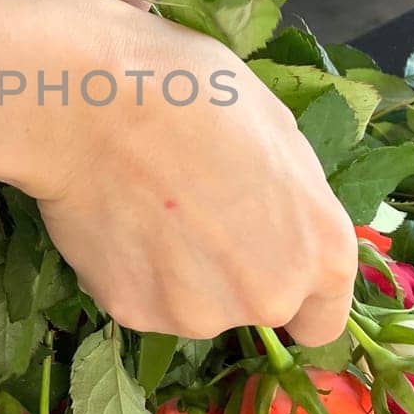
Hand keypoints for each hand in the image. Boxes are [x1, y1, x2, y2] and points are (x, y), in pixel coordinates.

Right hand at [14, 1, 357, 344]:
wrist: (90, 102)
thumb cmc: (193, 93)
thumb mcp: (275, 129)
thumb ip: (291, 199)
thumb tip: (276, 219)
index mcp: (322, 250)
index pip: (323, 321)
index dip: (296, 294)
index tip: (266, 265)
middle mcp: (270, 296)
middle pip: (256, 309)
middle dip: (233, 274)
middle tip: (195, 210)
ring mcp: (199, 313)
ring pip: (194, 306)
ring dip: (178, 272)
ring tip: (147, 205)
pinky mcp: (134, 313)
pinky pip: (139, 298)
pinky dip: (130, 270)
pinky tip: (117, 218)